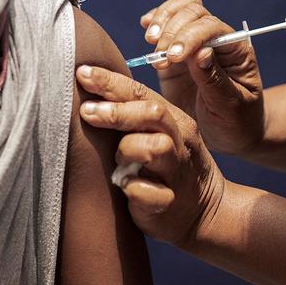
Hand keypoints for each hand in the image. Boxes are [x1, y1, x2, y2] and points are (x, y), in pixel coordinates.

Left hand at [76, 65, 225, 248]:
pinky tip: (124, 187)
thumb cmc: (165, 165)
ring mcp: (176, 173)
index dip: (110, 82)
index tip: (82, 74)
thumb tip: (85, 88)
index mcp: (173, 120)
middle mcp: (178, 141)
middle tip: (86, 111)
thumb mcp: (157, 134)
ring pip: (155, 148)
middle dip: (117, 111)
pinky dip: (134, 189)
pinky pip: (150, 193)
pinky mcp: (169, 204)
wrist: (203, 211)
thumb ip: (131, 113)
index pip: (141, 93)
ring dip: (128, 149)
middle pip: (152, 115)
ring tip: (116, 159)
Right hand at [140, 0, 264, 156]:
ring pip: (180, 10)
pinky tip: (145, 28)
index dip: (191, 36)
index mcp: (236, 50)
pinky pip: (165, 24)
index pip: (213, 27)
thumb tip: (202, 52)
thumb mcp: (230, 107)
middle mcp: (216, 40)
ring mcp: (194, 43)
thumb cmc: (236, 122)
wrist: (227, 134)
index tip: (174, 58)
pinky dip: (154, 21)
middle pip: (194, 11)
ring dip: (162, 21)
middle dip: (173, 30)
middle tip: (161, 58)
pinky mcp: (174, 53)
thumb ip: (215, 80)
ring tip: (151, 42)